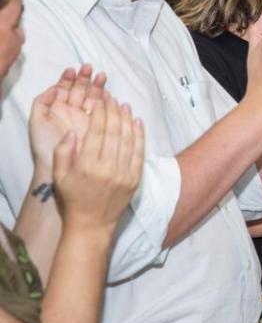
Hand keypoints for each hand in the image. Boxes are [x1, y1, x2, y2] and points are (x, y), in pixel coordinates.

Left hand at [28, 65, 106, 167]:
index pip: (64, 88)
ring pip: (93, 97)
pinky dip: (106, 101)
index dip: (68, 79)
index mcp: (57, 108)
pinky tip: (108, 94)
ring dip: (97, 86)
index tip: (72, 71)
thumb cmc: (45, 144)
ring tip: (102, 76)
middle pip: (80, 90)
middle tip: (89, 69)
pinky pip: (103, 110)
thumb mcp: (37, 121)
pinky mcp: (96, 125)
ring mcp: (85, 117)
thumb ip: (42, 102)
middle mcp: (72, 110)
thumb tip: (54, 87)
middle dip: (85, 78)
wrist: (58, 164)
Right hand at [53, 96, 143, 231]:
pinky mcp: (135, 179)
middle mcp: (107, 169)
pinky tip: (138, 123)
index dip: (100, 114)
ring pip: (128, 140)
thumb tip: (73, 131)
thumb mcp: (59, 176)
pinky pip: (139, 153)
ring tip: (125, 106)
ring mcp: (124, 174)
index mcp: (87, 166)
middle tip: (112, 98)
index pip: (96, 132)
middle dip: (113, 112)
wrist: (92, 224)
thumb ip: (63, 152)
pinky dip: (140, 136)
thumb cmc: (72, 199)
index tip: (100, 101)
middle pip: (114, 133)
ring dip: (127, 120)